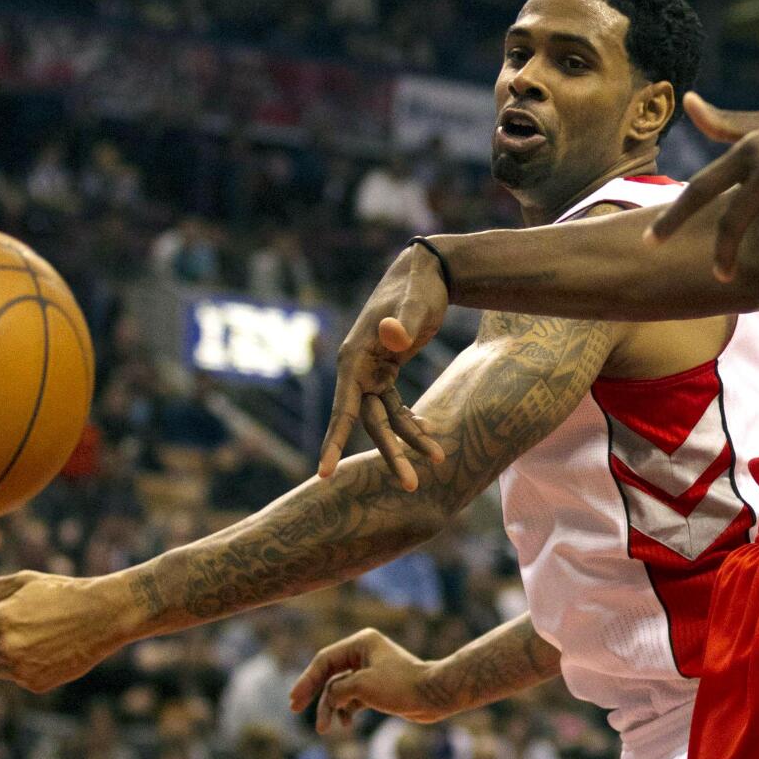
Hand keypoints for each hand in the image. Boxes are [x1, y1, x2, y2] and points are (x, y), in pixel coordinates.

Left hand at [0, 565, 132, 692]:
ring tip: (30, 636)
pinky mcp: (34, 683)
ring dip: (0, 654)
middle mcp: (4, 647)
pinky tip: (46, 649)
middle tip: (1, 628)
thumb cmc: (63, 592)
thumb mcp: (26, 583)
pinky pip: (16, 677)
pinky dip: (23, 666)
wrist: (105, 615)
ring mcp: (19, 668)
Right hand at [290, 628, 445, 732]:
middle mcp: (364, 653)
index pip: (325, 660)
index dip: (307, 679)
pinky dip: (346, 710)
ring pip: (340, 689)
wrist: (432, 696)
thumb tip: (329, 699)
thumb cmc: (400, 686)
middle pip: (330, 674)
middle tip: (295, 709)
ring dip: (331, 707)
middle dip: (315, 693)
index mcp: (361, 643)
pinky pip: (352, 698)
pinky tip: (346, 724)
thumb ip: (338, 691)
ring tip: (325, 728)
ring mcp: (370, 670)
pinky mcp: (376, 687)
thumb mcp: (362, 687)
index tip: (294, 700)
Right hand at [323, 244, 450, 482]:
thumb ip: (405, 321)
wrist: (429, 272)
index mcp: (355, 357)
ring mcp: (372, 371)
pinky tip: (429, 438)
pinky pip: (396, 407)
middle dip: (390, 453)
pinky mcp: (388, 372)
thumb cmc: (420, 287)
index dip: (334, 441)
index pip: (342, 407)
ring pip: (385, 419)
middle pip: (369, 422)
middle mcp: (358, 368)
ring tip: (436, 461)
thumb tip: (392, 335)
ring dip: (408, 441)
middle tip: (411, 486)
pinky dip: (412, 422)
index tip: (322, 474)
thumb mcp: (416, 303)